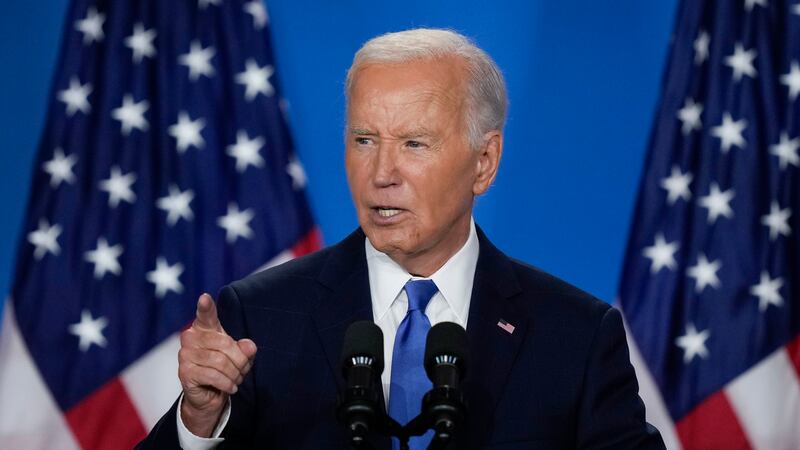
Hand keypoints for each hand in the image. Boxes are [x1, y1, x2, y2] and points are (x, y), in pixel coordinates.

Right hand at [178, 293, 257, 436]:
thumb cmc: (225, 368)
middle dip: (240, 360)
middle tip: (243, 370)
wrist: (210, 395)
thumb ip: (246, 349)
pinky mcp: (185, 372)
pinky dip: (227, 383)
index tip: (205, 298)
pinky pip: (213, 375)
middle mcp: (191, 337)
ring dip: (234, 374)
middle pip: (224, 344)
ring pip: (220, 362)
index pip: (206, 315)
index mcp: (204, 328)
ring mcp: (185, 354)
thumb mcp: (240, 356)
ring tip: (236, 379)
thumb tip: (249, 347)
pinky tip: (230, 386)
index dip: (205, 307)